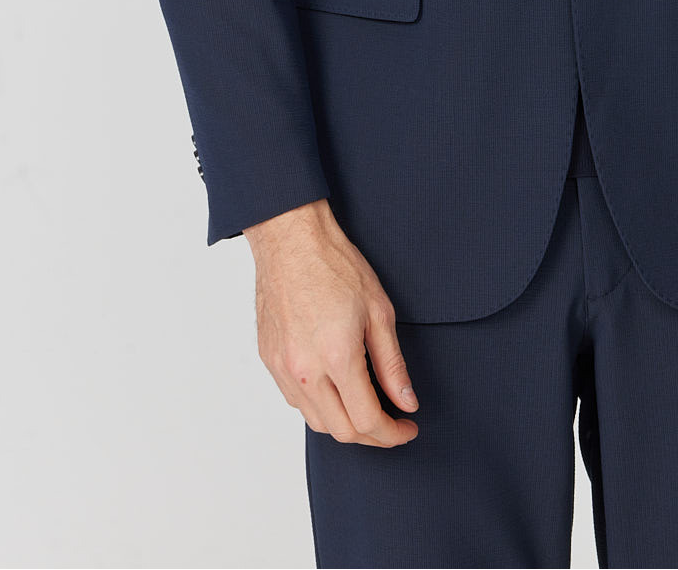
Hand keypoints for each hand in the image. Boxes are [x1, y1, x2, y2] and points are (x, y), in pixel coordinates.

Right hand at [244, 198, 419, 446]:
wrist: (291, 240)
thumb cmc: (335, 265)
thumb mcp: (379, 311)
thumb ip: (392, 364)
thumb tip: (406, 402)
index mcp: (337, 357)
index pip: (368, 421)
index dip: (393, 434)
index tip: (408, 428)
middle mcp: (305, 371)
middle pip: (341, 432)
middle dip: (372, 437)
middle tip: (393, 424)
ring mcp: (283, 369)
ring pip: (316, 422)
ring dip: (345, 425)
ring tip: (367, 408)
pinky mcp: (269, 361)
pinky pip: (296, 401)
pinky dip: (320, 407)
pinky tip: (337, 391)